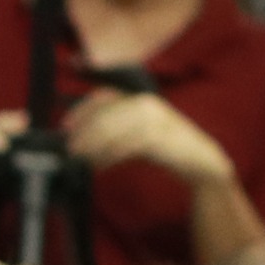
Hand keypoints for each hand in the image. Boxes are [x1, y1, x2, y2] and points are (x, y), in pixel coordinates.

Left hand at [64, 87, 236, 188]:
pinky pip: (124, 146)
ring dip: (92, 148)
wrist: (199, 159)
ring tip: (81, 160)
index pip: (103, 97)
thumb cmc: (165, 148)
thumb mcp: (137, 133)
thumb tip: (82, 139)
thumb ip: (116, 130)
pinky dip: (108, 157)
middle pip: (104, 116)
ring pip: (111, 131)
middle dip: (83, 135)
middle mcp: (145, 103)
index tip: (65, 128)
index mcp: (140, 98)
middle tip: (70, 151)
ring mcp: (152, 118)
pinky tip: (98, 166)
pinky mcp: (157, 136)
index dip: (81, 111)